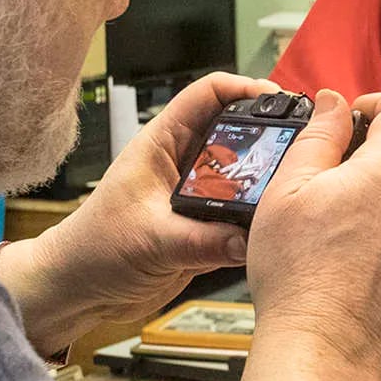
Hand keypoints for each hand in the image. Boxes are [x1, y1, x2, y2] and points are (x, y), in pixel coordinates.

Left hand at [0, 74, 275, 351]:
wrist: (78, 292)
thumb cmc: (92, 251)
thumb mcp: (149, 241)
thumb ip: (201, 241)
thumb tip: (249, 239)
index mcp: (161, 145)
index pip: (207, 95)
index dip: (244, 88)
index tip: (278, 97)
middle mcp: (183, 165)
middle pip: (236, 131)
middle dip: (269, 133)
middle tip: (302, 143)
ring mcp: (195, 197)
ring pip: (243, 174)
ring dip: (267, 178)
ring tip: (298, 183)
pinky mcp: (204, 228)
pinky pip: (241, 214)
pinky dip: (260, 217)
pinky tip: (278, 223)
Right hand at [246, 90, 380, 380]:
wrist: (325, 352)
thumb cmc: (298, 274)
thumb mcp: (288, 190)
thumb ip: (318, 136)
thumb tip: (336, 102)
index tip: (357, 120)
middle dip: (366, 178)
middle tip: (321, 207)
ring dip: (378, 220)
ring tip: (335, 254)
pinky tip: (355, 280)